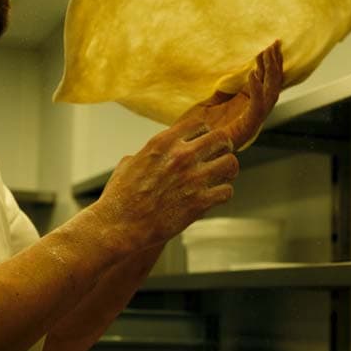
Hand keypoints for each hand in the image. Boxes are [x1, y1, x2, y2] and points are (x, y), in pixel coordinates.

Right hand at [94, 117, 239, 251]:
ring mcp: (193, 179)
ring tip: (221, 177)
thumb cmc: (120, 197)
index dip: (205, 133)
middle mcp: (182, 156)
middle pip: (222, 138)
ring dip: (228, 170)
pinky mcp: (199, 202)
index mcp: (164, 142)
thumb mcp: (129, 164)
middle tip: (219, 157)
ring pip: (231, 163)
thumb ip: (147, 154)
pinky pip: (227, 191)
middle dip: (223, 147)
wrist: (119, 226)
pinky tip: (214, 197)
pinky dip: (223, 194)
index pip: (200, 123)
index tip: (203, 142)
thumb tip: (149, 155)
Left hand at [178, 40, 283, 149]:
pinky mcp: (245, 130)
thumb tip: (226, 76)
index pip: (264, 82)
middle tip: (274, 44)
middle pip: (272, 86)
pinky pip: (256, 108)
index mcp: (245, 107)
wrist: (182, 150)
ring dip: (270, 73)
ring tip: (266, 54)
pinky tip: (252, 74)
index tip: (268, 46)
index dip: (268, 64)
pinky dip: (256, 90)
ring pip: (271, 95)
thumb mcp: (208, 103)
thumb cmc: (193, 130)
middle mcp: (251, 114)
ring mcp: (250, 123)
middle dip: (275, 65)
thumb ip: (221, 92)